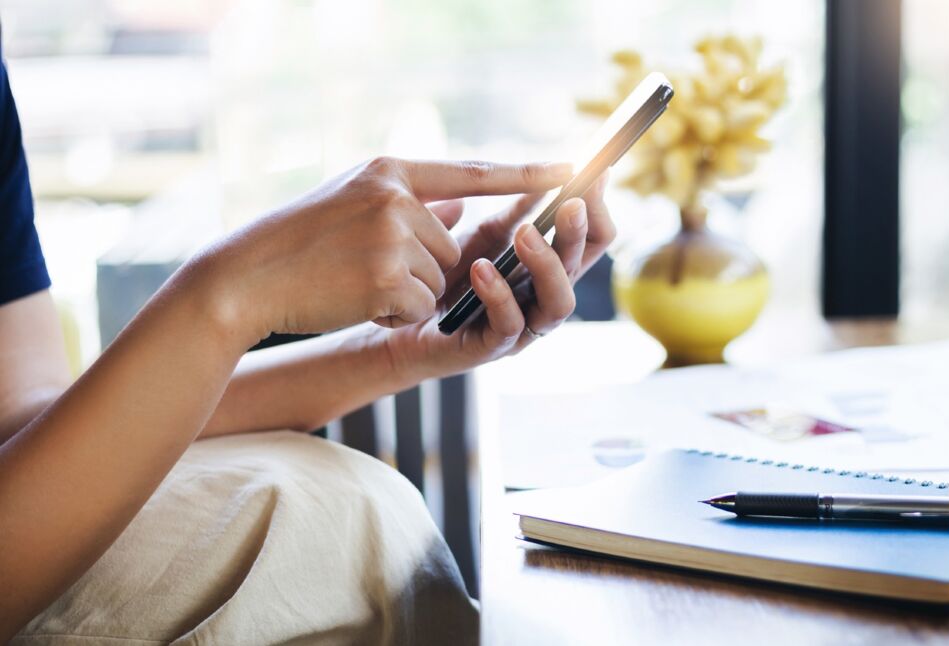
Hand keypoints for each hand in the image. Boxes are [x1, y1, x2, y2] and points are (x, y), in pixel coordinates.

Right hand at [194, 157, 571, 344]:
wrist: (246, 276)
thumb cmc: (300, 241)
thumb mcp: (354, 201)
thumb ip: (411, 202)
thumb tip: (463, 209)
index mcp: (391, 171)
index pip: (473, 172)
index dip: (526, 172)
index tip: (572, 169)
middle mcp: (396, 197)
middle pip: (454, 247)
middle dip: (424, 268)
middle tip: (368, 266)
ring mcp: (392, 237)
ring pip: (440, 279)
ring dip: (407, 291)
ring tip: (356, 281)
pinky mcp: (387, 278)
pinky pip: (420, 305)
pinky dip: (393, 311)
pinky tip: (354, 299)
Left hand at [382, 172, 614, 380]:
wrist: (401, 323)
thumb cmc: (447, 278)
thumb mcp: (482, 237)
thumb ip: (513, 211)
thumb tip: (545, 173)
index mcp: (549, 267)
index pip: (593, 239)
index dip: (598, 208)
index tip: (595, 174)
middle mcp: (544, 297)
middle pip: (581, 267)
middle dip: (578, 233)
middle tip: (570, 203)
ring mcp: (523, 325)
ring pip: (559, 303)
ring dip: (547, 265)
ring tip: (525, 233)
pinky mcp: (491, 347)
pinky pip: (509, 325)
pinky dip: (499, 295)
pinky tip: (481, 269)